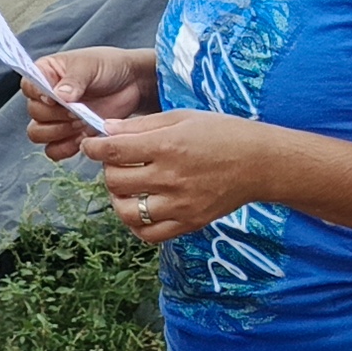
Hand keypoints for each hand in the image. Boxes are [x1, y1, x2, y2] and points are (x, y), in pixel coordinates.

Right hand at [19, 44, 158, 162]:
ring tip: (81, 123)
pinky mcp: (68, 135)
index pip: (28, 86)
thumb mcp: (90, 66)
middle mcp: (46, 96)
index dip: (39, 95)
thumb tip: (59, 96)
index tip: (56, 98)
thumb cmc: (109, 66)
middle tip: (77, 111)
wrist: (132, 84)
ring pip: (38, 133)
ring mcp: (56, 117)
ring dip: (58, 132)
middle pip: (34, 113)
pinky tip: (82, 137)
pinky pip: (53, 149)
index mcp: (46, 73)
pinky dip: (65, 147)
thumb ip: (74, 80)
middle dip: (56, 115)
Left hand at [77, 108, 276, 245]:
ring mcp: (180, 204)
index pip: (113, 151)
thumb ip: (141, 126)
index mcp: (168, 145)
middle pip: (115, 181)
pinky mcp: (189, 222)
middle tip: (118, 162)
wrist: (260, 163)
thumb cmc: (223, 133)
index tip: (91, 145)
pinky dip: (136, 224)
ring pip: (127, 211)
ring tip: (127, 187)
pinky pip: (149, 233)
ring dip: (118, 199)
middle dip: (108, 169)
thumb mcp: (182, 117)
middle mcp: (171, 177)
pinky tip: (140, 209)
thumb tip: (106, 130)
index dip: (93, 147)